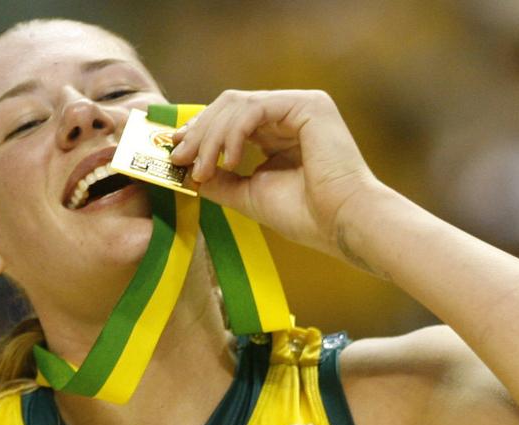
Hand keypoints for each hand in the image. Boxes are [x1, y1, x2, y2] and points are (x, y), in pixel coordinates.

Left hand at [168, 90, 379, 257]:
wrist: (341, 225)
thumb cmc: (305, 215)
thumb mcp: (249, 194)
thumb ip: (220, 179)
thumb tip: (188, 171)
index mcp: (279, 133)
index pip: (230, 119)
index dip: (200, 132)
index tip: (176, 153)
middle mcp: (290, 113)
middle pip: (229, 106)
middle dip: (199, 132)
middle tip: (179, 157)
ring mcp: (301, 105)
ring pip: (238, 105)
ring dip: (212, 137)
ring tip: (203, 168)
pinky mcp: (309, 105)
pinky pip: (255, 109)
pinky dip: (234, 134)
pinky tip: (230, 160)